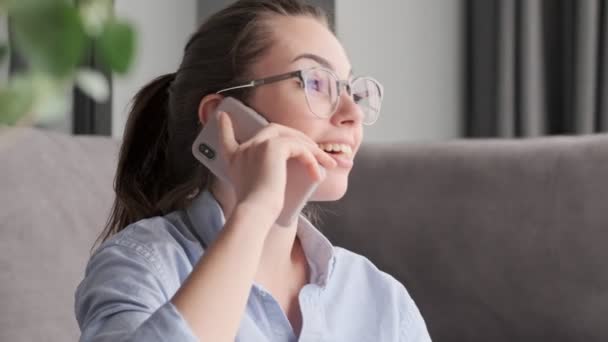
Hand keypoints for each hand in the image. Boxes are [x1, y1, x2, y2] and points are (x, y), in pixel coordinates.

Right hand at [217, 111, 336, 225]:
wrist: (255, 212)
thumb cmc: (258, 209)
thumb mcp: (255, 189)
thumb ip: (262, 176)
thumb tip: (282, 177)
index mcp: (236, 158)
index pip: (226, 138)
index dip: (225, 127)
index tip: (223, 116)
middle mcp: (245, 148)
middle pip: (273, 130)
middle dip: (296, 137)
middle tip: (313, 149)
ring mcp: (258, 145)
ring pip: (290, 137)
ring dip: (311, 149)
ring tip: (326, 163)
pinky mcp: (273, 148)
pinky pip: (299, 147)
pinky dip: (311, 159)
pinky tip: (317, 174)